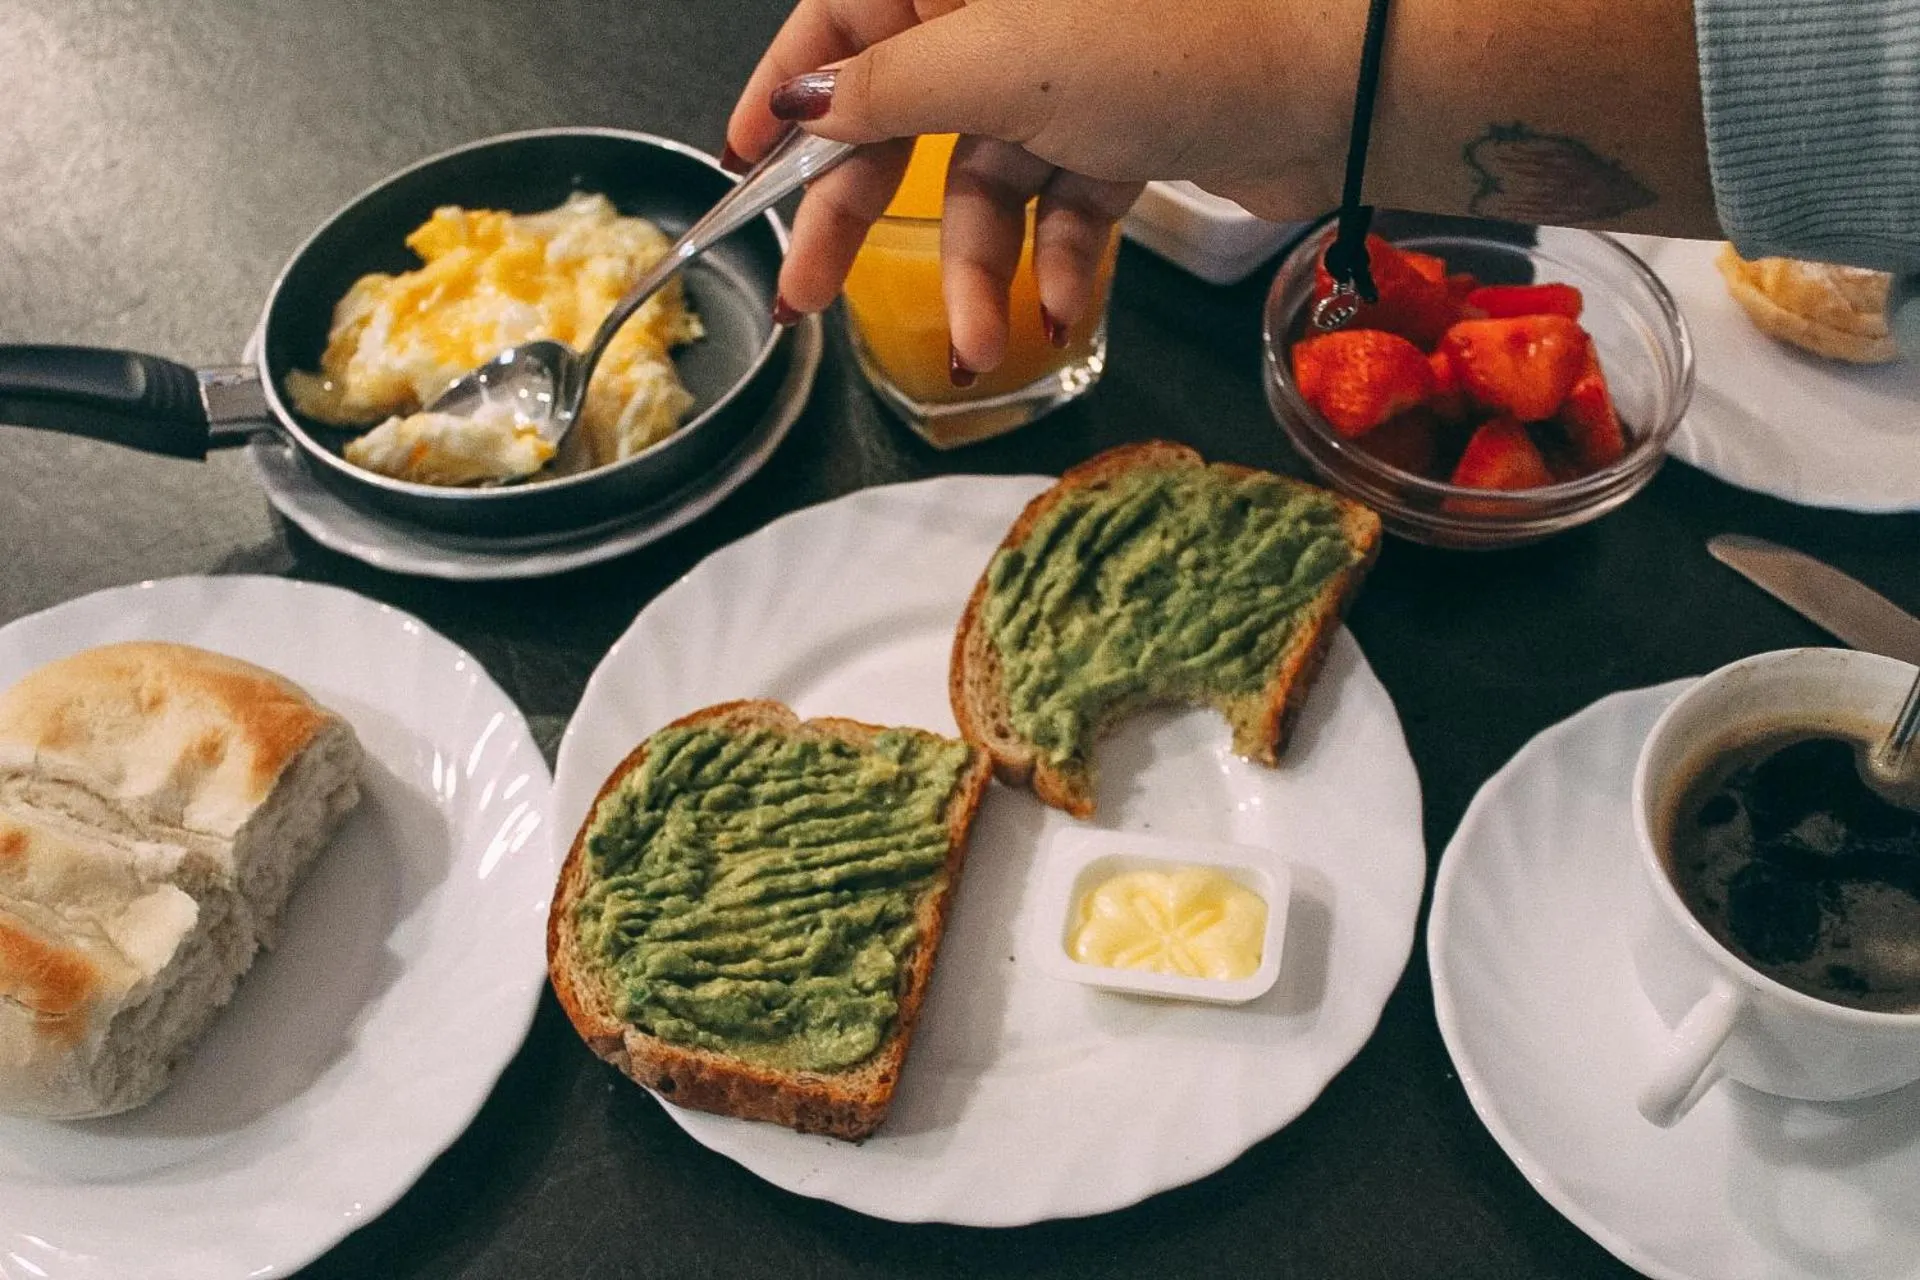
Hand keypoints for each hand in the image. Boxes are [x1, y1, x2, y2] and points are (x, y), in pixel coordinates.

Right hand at [725, 0, 1353, 375]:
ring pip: (983, 179)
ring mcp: (1067, 69)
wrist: (1338, 74)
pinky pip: (1063, 203)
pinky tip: (1065, 312)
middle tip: (810, 299)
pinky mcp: (1124, 127)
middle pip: (900, 115)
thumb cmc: (1168, 37)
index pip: (840, 21)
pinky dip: (1059, 260)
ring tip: (978, 345)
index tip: (743, 169)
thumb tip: (798, 106)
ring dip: (978, 269)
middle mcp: (1004, 8)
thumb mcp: (997, 61)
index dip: (787, 96)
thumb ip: (884, 89)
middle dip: (860, 217)